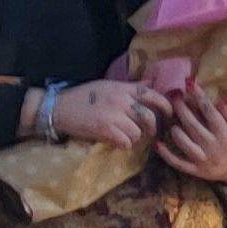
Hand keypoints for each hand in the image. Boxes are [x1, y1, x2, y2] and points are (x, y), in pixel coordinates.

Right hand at [48, 78, 164, 149]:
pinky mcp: (105, 129)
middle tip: (147, 133)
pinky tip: (117, 142)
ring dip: (134, 138)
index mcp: (121, 88)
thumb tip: (151, 82)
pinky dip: (124, 145)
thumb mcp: (107, 86)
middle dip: (151, 128)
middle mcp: (120, 100)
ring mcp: (113, 115)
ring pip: (138, 132)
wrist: (57, 107)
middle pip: (149, 116)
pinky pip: (126, 142)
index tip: (169, 114)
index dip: (165, 105)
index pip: (152, 94)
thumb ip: (130, 87)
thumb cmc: (82, 97)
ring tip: (125, 137)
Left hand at [154, 91, 226, 184]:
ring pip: (185, 143)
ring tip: (172, 122)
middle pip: (193, 125)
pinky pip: (179, 163)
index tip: (190, 85)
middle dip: (182, 109)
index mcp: (225, 134)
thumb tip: (218, 100)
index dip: (199, 97)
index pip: (210, 112)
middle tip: (174, 97)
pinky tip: (158, 144)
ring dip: (176, 131)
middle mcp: (214, 146)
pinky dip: (167, 155)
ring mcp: (204, 160)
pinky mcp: (196, 170)